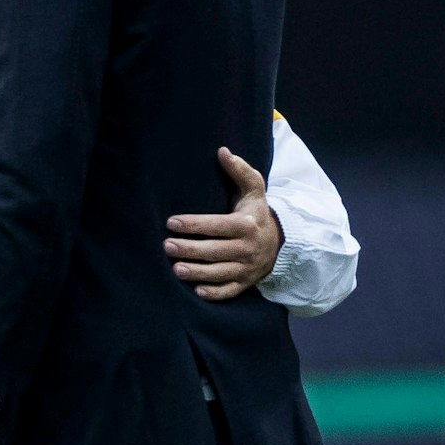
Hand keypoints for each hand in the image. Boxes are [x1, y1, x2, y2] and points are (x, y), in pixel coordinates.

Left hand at [164, 147, 280, 300]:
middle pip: (216, 251)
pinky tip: (196, 291)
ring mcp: (247, 268)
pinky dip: (214, 293)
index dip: (195, 225)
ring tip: (175, 269)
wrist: (279, 241)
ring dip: (197, 273)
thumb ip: (240, 170)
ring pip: (220, 273)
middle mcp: (248, 248)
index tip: (171, 222)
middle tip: (165, 246)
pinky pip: (230, 291)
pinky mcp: (245, 283)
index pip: (218, 225)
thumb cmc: (256, 212)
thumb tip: (222, 151)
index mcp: (247, 225)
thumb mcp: (253, 189)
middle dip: (190, 249)